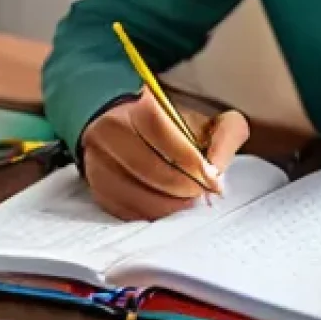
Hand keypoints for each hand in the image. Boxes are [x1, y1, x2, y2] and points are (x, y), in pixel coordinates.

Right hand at [81, 88, 248, 220]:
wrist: (126, 125)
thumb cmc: (170, 127)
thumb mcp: (204, 120)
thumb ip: (225, 137)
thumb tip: (218, 175)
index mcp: (139, 107)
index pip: (164, 136)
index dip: (191, 162)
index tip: (211, 178)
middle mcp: (110, 132)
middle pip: (150, 170)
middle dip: (183, 188)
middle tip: (200, 193)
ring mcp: (98, 160)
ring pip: (135, 194)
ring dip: (168, 205)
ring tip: (185, 202)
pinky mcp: (95, 185)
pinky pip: (123, 209)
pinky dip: (149, 213)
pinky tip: (165, 207)